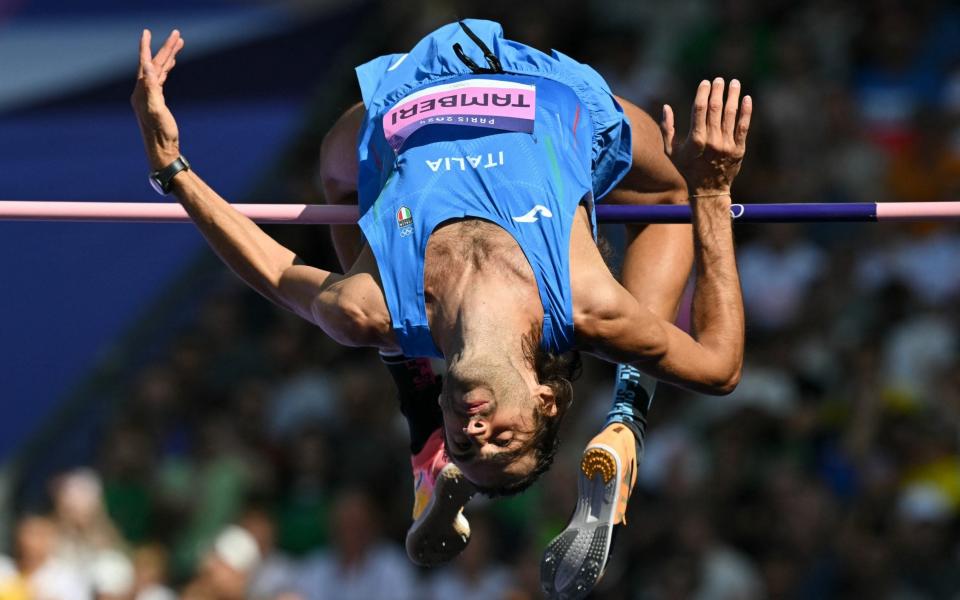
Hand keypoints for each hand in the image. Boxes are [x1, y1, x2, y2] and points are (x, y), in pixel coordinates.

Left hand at [131, 30, 184, 170]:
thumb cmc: (161, 134)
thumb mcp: (156, 110)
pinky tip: (172, 64)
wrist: (162, 151)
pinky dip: (168, 69)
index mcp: (142, 91)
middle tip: (177, 34)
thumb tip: (148, 67)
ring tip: (179, 43)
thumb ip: (152, 89)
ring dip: (169, 56)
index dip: (146, 47)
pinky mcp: (157, 100)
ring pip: (160, 70)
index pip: (145, 64)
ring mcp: (150, 95)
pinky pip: (162, 79)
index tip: (147, 32)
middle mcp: (143, 91)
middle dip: (166, 48)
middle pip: (155, 64)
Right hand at [660, 78, 751, 196]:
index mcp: (695, 140)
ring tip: (734, 83)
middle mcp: (712, 141)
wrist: (708, 189)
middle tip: (720, 79)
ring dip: (733, 96)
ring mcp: (727, 145)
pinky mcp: (739, 149)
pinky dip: (746, 111)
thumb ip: (667, 129)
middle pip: (715, 109)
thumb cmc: (687, 168)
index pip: (699, 109)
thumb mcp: (671, 152)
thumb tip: (666, 107)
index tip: (705, 82)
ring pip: (731, 114)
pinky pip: (743, 127)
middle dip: (718, 91)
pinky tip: (746, 99)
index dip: (703, 93)